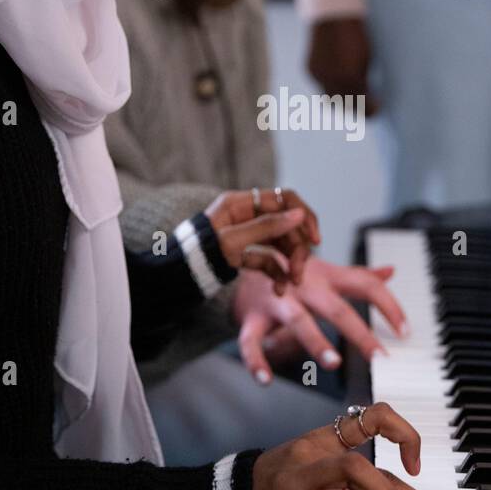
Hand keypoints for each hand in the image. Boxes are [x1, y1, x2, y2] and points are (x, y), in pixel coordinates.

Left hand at [205, 188, 320, 293]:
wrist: (175, 277)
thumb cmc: (197, 254)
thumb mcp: (232, 240)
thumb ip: (267, 226)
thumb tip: (299, 214)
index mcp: (241, 203)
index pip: (285, 199)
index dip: (304, 216)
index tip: (315, 239)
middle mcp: (247, 215)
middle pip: (287, 225)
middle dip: (297, 248)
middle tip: (300, 272)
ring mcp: (247, 235)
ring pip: (281, 244)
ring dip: (291, 263)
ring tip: (292, 284)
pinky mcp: (244, 254)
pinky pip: (269, 260)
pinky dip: (278, 273)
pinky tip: (279, 290)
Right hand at [232, 257, 407, 384]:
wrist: (240, 258)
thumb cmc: (291, 272)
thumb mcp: (325, 270)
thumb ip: (358, 275)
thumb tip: (391, 271)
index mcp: (327, 277)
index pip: (365, 285)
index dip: (389, 305)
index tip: (405, 331)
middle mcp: (305, 287)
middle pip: (335, 308)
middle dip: (358, 332)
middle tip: (379, 356)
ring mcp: (278, 301)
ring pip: (298, 321)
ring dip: (316, 341)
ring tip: (334, 362)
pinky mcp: (252, 318)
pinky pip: (252, 341)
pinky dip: (256, 360)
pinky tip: (266, 380)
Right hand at [252, 402, 463, 489]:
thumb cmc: (276, 487)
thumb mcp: (315, 476)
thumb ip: (353, 487)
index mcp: (321, 439)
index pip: (372, 416)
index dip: (403, 434)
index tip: (415, 464)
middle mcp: (311, 456)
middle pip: (373, 464)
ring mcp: (298, 486)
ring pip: (356, 476)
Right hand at [308, 17, 378, 116]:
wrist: (333, 15)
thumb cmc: (357, 35)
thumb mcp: (366, 58)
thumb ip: (363, 78)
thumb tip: (365, 93)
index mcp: (351, 78)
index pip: (362, 105)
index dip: (371, 109)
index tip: (377, 107)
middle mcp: (332, 81)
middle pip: (344, 106)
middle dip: (355, 108)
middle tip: (365, 105)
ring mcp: (319, 76)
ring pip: (329, 99)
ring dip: (340, 100)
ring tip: (352, 95)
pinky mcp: (310, 70)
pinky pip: (320, 85)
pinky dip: (330, 85)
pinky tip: (338, 78)